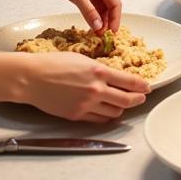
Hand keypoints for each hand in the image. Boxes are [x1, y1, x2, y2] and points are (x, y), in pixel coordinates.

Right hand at [19, 51, 149, 122]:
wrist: (33, 78)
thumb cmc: (54, 63)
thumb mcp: (82, 60)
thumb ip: (100, 70)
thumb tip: (113, 77)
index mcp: (98, 71)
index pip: (129, 81)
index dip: (142, 86)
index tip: (147, 87)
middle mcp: (95, 89)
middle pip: (126, 100)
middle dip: (137, 99)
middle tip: (141, 97)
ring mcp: (86, 104)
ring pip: (114, 112)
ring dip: (122, 108)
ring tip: (123, 103)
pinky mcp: (77, 115)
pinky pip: (99, 119)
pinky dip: (107, 116)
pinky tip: (107, 110)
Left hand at [39, 0, 123, 31]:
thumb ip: (88, 11)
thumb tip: (99, 27)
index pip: (115, 3)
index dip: (115, 19)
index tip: (112, 34)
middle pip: (110, 6)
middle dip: (108, 21)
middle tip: (102, 36)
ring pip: (102, 7)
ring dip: (101, 19)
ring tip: (96, 33)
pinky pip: (94, 5)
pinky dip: (93, 15)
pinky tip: (91, 24)